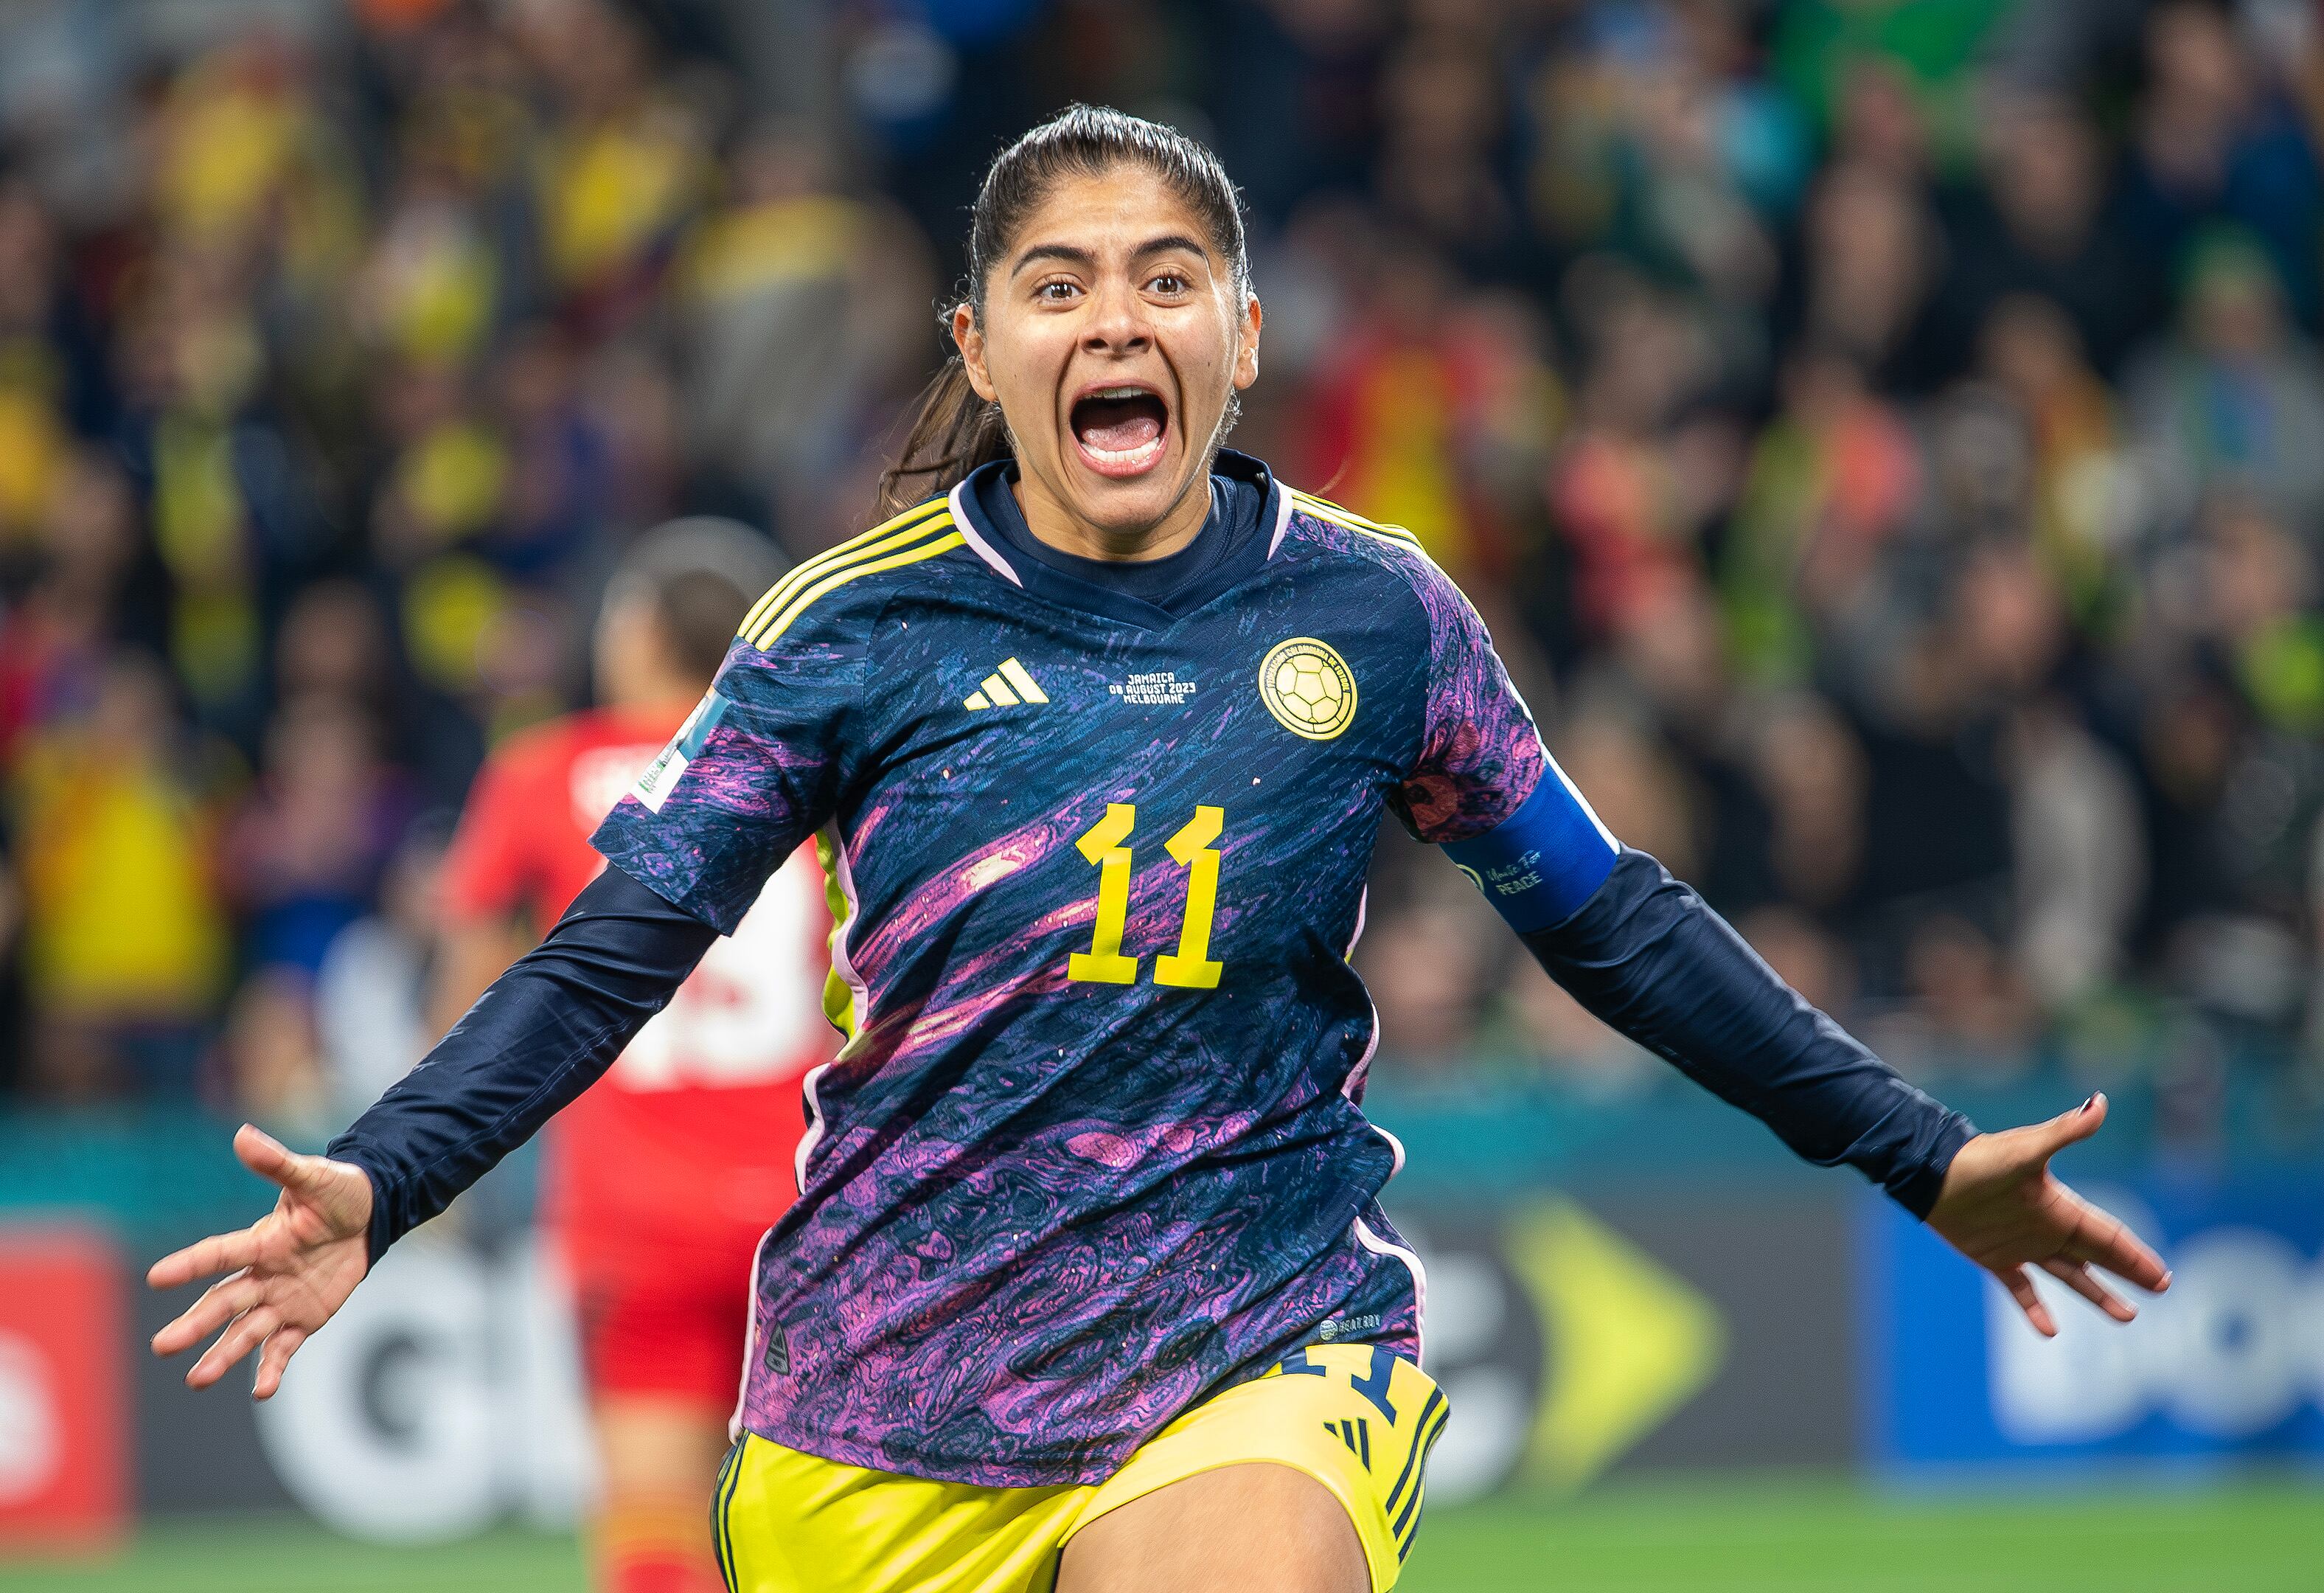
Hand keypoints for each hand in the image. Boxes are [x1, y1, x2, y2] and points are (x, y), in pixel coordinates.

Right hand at [148, 1124, 374, 1397]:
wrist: (367, 1216)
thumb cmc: (336, 1192)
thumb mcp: (312, 1176)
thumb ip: (278, 1163)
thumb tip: (242, 1135)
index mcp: (261, 1242)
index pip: (220, 1254)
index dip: (191, 1265)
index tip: (156, 1277)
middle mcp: (263, 1275)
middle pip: (224, 1303)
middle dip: (195, 1324)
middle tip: (163, 1346)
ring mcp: (281, 1300)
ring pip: (246, 1332)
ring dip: (222, 1356)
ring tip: (197, 1380)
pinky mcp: (304, 1318)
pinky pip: (284, 1347)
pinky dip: (272, 1369)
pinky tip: (260, 1391)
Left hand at [1927, 1092, 2169, 1336]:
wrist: (1931, 1173)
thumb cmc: (1979, 1159)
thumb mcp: (2026, 1148)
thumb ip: (2065, 1131)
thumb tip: (2099, 1102)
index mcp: (2060, 1207)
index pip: (2109, 1236)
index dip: (2136, 1255)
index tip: (2163, 1276)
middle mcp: (2047, 1228)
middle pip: (2098, 1256)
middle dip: (2129, 1272)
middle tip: (2161, 1289)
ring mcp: (2022, 1245)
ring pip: (2070, 1276)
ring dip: (2097, 1295)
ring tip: (2126, 1316)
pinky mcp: (1993, 1258)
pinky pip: (2020, 1289)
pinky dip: (2034, 1309)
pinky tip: (2050, 1331)